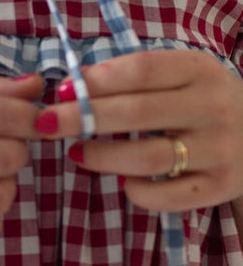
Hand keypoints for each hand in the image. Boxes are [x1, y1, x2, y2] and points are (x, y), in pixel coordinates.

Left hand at [33, 50, 242, 213]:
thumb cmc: (203, 101)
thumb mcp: (182, 76)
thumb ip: (135, 77)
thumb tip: (73, 87)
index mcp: (201, 70)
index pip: (141, 70)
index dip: (96, 81)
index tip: (62, 91)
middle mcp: (214, 107)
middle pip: (136, 113)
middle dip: (82, 119)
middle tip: (46, 124)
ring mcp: (220, 149)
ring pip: (148, 157)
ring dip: (103, 157)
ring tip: (77, 153)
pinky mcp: (220, 186)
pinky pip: (167, 196)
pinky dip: (137, 191)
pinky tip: (122, 181)